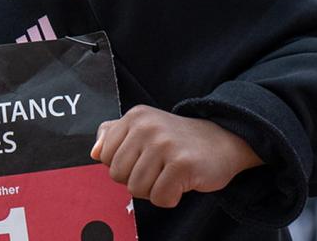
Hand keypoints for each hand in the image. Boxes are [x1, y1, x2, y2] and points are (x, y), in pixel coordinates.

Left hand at [90, 105, 262, 208]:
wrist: (222, 140)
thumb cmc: (177, 139)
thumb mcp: (143, 127)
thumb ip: (113, 135)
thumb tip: (94, 152)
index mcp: (134, 117)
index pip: (103, 156)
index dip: (121, 166)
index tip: (141, 160)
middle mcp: (146, 127)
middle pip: (117, 175)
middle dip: (136, 180)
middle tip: (157, 170)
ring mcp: (164, 145)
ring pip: (136, 189)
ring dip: (153, 191)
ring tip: (168, 176)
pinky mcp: (182, 165)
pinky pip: (160, 198)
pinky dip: (170, 198)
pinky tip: (181, 183)